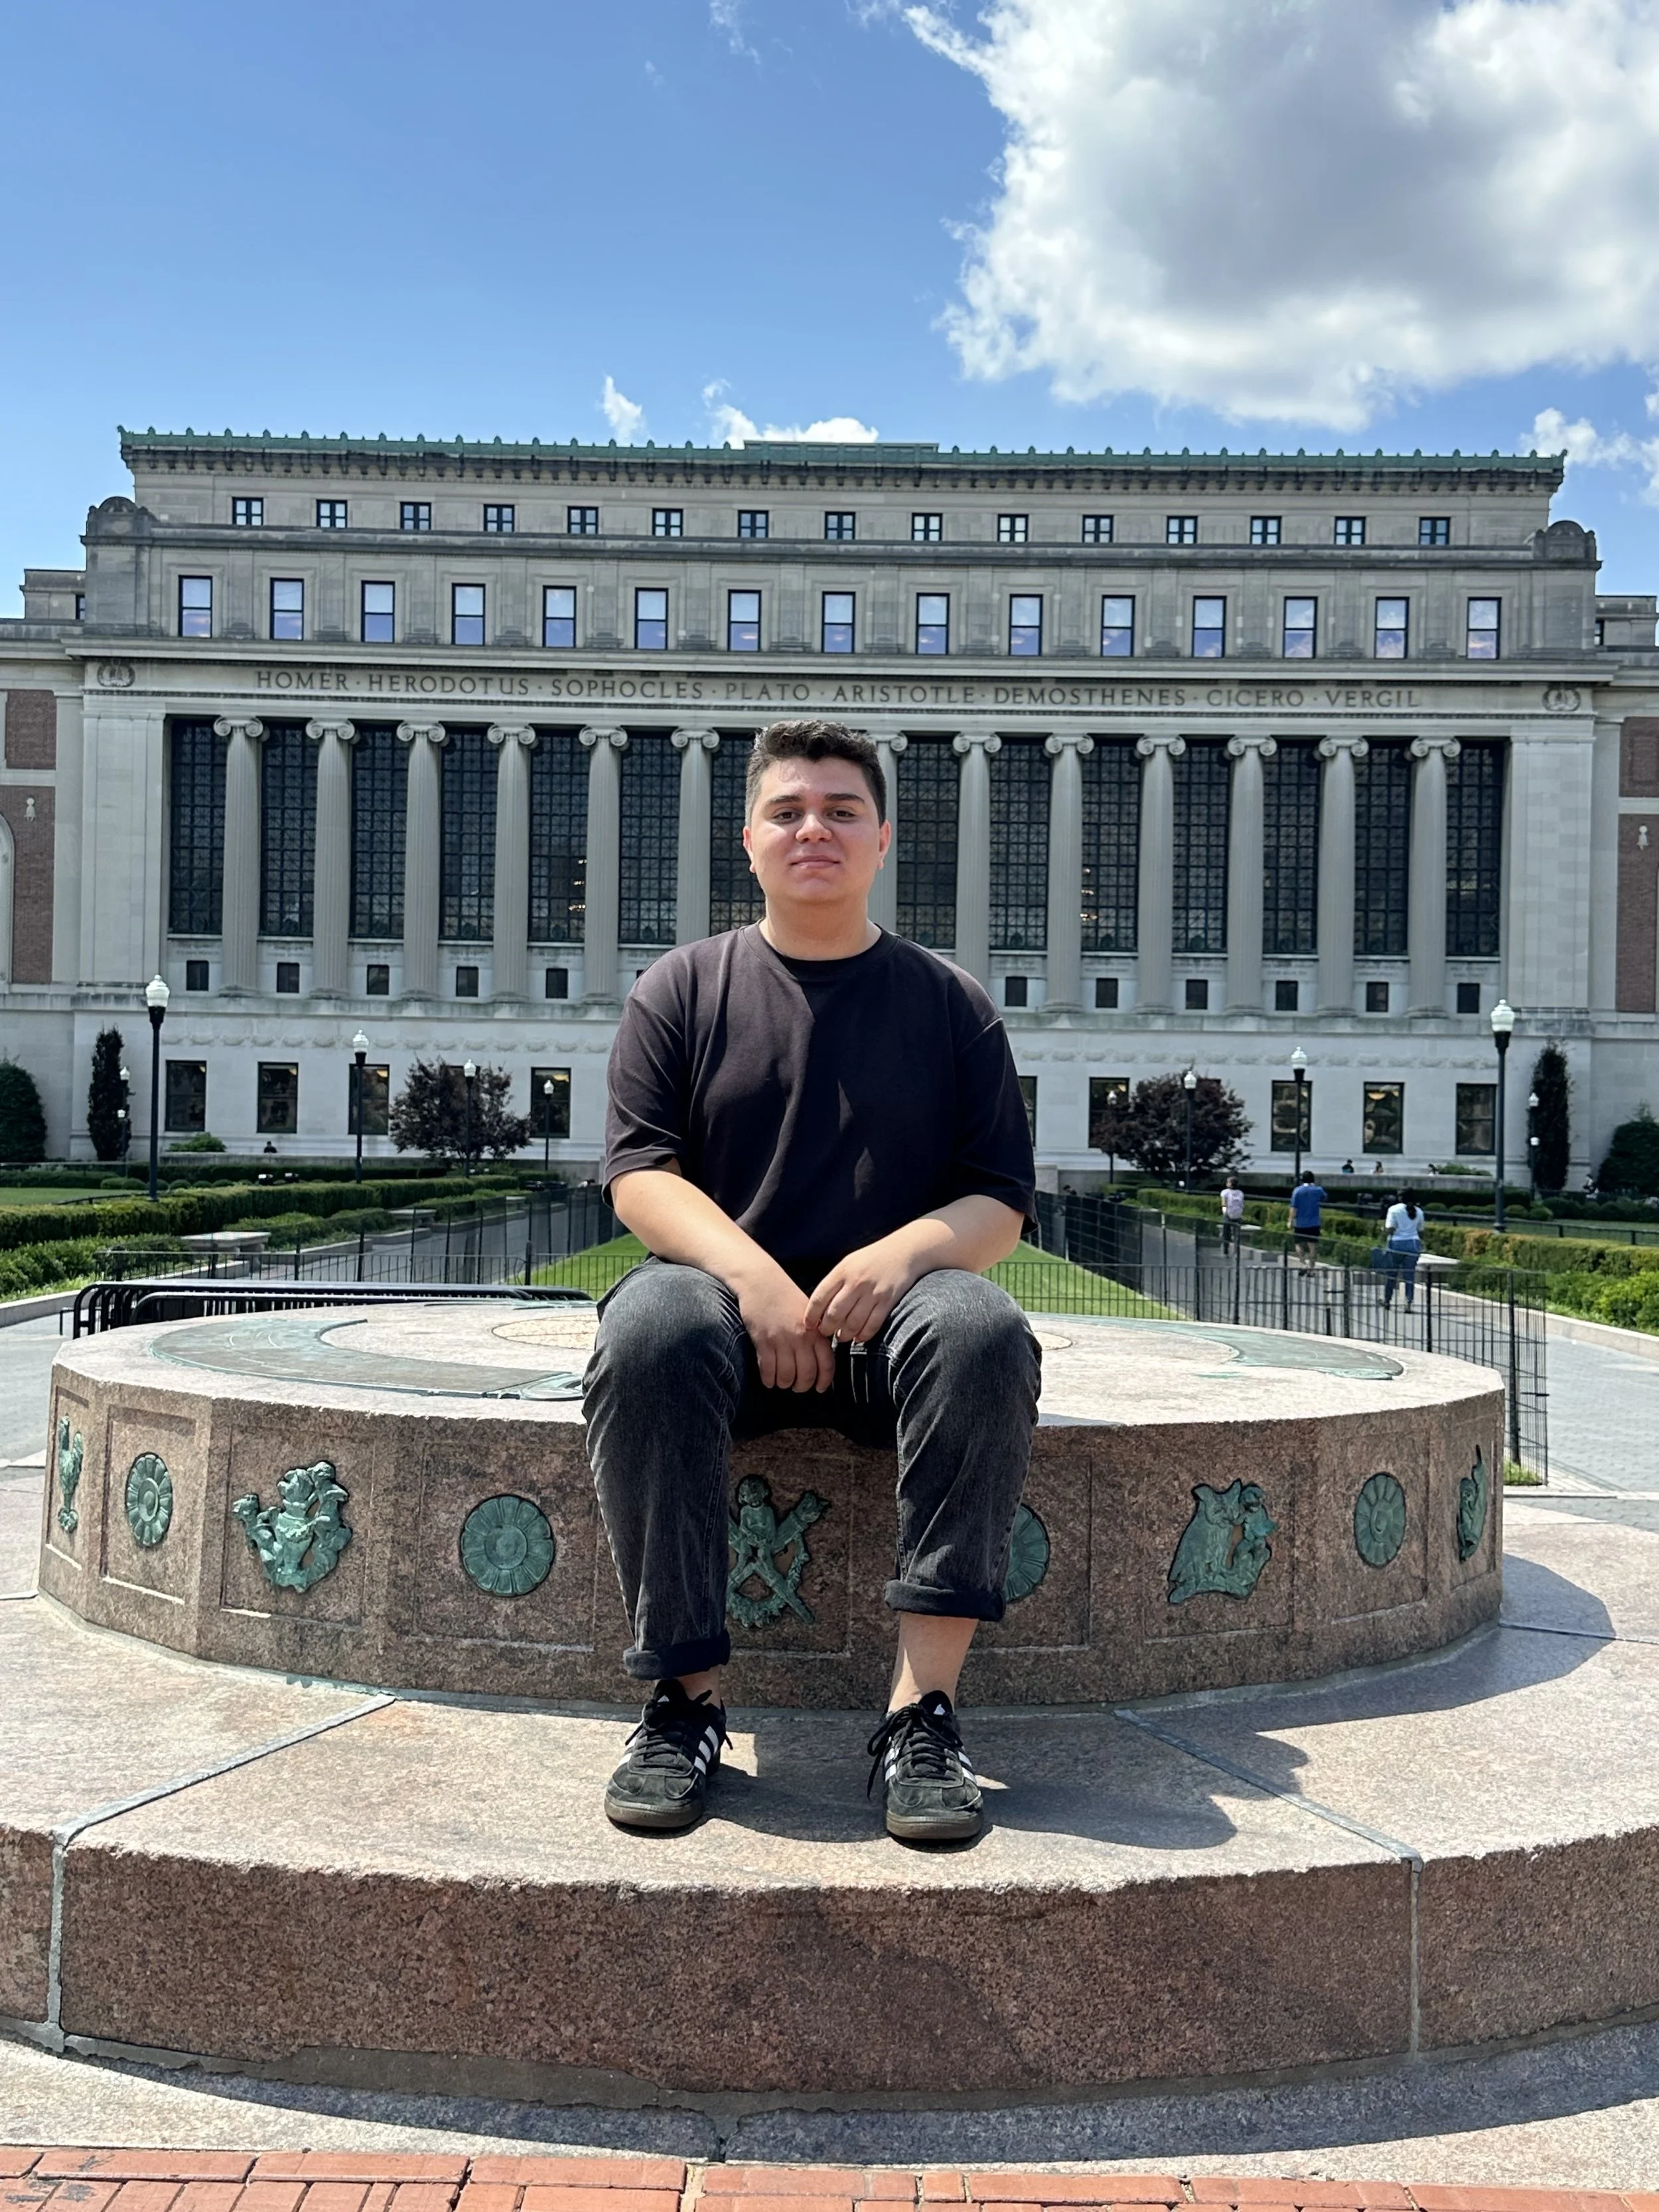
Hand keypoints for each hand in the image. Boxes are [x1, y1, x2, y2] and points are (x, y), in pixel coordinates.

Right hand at [732, 1259, 835, 1393]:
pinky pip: (768, 1370)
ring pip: (787, 1376)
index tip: (819, 1388)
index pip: (827, 1363)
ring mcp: (782, 1341)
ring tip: (782, 1382)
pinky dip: (769, 1379)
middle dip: (802, 1386)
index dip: (824, 1381)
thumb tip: (821, 1359)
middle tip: (797, 1386)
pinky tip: (769, 1379)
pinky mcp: (763, 1342)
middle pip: (807, 1374)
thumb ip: (816, 1335)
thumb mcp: (809, 1313)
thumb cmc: (785, 1297)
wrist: (761, 1282)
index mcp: (816, 1331)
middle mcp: (801, 1338)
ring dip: (784, 1383)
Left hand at [805, 1237, 915, 1345]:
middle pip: (834, 1314)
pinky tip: (859, 1337)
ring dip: (844, 1335)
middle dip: (826, 1329)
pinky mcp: (887, 1301)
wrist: (903, 1252)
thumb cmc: (871, 1259)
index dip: (810, 1316)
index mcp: (841, 1272)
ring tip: (842, 1337)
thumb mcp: (848, 1264)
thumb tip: (819, 1310)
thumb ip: (834, 1283)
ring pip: (852, 1323)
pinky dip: (863, 1335)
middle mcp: (855, 1282)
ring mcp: (872, 1293)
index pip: (818, 1298)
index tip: (809, 1325)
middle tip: (826, 1333)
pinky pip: (872, 1325)